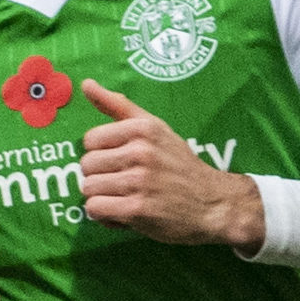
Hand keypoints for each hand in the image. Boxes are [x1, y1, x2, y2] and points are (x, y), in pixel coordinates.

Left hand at [78, 79, 264, 248]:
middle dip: (100, 177)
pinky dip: (105, 216)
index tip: (120, 161)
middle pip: (86, 165)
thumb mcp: (155, 128)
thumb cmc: (179, 165)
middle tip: (124, 183)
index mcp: (142, 128)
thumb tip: (86, 84)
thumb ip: (118, 106)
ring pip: (88, 188)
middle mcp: (141, 151)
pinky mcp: (137, 210)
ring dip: (102, 198)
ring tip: (125, 198)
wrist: (213, 204)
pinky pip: (95, 209)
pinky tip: (123, 214)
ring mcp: (139, 181)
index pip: (90, 140)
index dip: (101, 155)